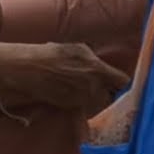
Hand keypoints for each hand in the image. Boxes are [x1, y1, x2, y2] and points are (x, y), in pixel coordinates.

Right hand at [0, 43, 129, 117]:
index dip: (121, 80)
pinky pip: (83, 105)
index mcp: (97, 69)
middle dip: (107, 89)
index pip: (123, 81)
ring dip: (94, 96)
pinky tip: (71, 90)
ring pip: (97, 101)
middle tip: (99, 82)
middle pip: (111, 94)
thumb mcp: (78, 48)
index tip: (118, 79)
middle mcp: (93, 87)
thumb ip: (95, 59)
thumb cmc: (53, 53)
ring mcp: (82, 98)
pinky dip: (81, 100)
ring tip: (82, 86)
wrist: (30, 68)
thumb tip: (104, 65)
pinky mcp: (71, 106)